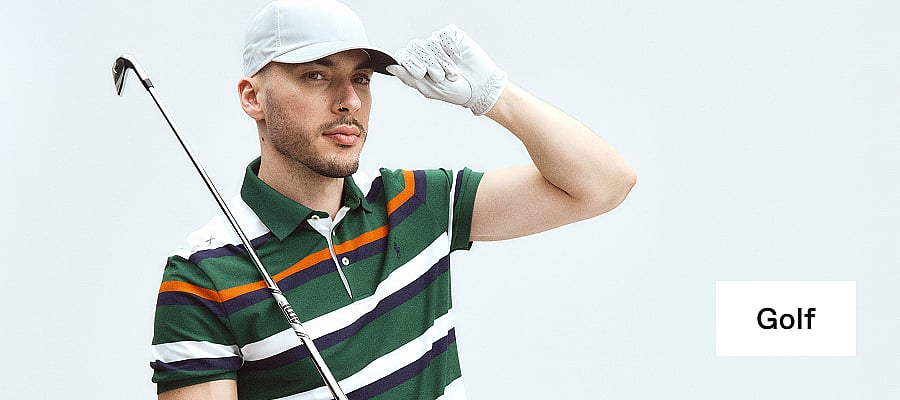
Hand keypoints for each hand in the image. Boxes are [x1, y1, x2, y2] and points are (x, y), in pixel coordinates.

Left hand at [386, 25, 506, 114]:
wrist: (480, 87)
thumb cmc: (455, 91)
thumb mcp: (429, 89)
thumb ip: (408, 77)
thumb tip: (390, 67)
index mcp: (417, 64)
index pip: (403, 55)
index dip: (410, 62)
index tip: (421, 73)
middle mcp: (426, 52)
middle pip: (414, 46)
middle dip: (427, 63)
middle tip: (439, 76)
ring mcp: (438, 43)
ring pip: (430, 42)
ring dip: (441, 60)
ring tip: (451, 72)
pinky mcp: (452, 35)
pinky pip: (443, 35)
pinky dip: (450, 48)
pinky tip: (457, 57)